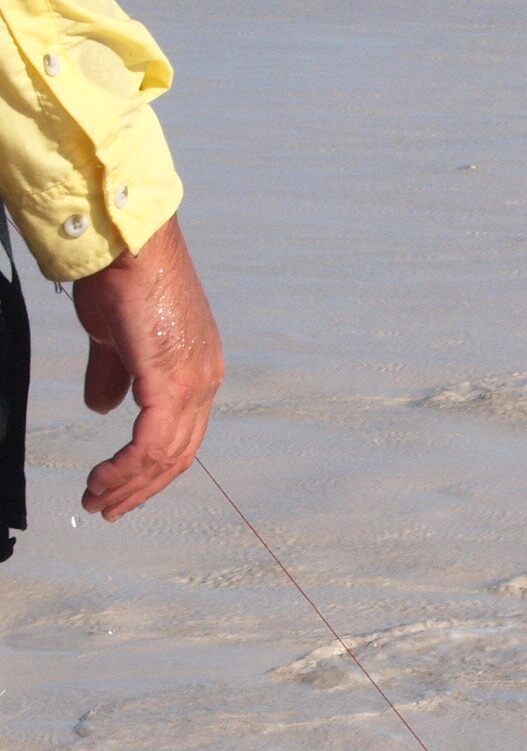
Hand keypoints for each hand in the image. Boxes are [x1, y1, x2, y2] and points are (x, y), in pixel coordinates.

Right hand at [69, 215, 222, 520]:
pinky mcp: (171, 381)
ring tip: (97, 500)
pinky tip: (105, 480)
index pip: (182, 436)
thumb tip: (102, 406)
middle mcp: (205, 382)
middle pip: (180, 454)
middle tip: (107, 507)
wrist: (125, 243)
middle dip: (142, 486)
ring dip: (129, 483)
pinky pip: (152, 441)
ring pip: (167, 455)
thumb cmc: (120, 278)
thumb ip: (114, 375)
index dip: (152, 467)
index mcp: (199, 373)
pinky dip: (128, 467)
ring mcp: (193, 382)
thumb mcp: (113, 337)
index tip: (121, 486)